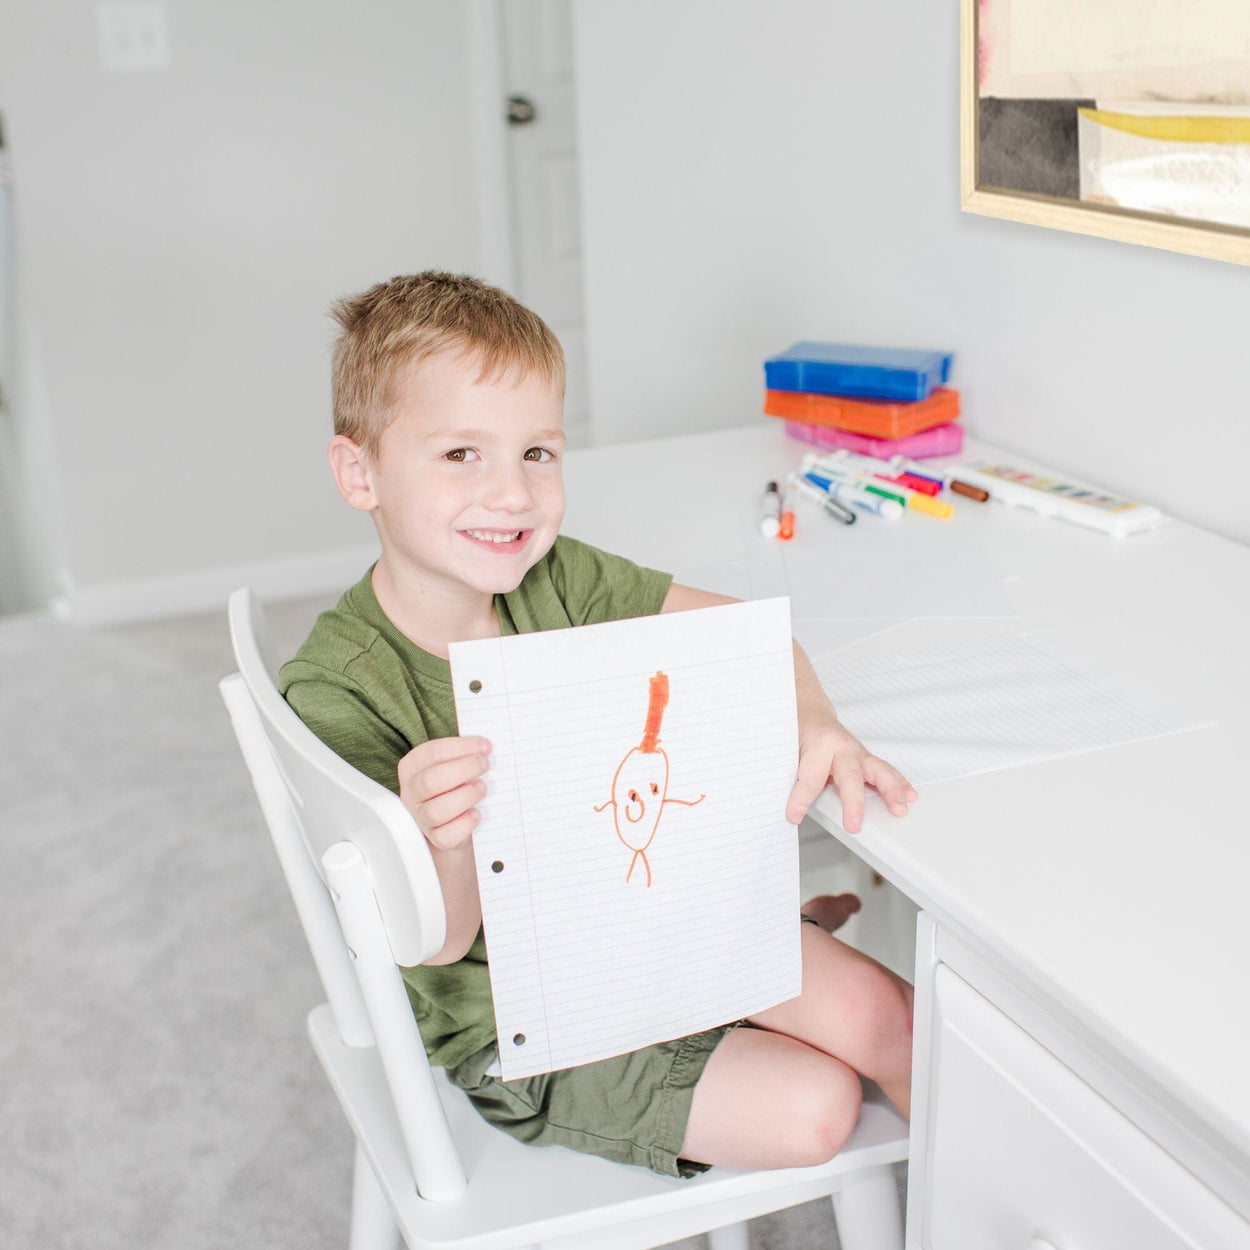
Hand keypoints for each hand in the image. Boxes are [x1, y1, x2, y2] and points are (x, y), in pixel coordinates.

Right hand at [397, 735, 491, 850]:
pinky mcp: (434, 838)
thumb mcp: (452, 765)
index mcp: (412, 767)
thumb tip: (485, 749)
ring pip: (436, 811)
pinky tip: (476, 813)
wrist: (452, 820)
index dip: (461, 747)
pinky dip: (465, 824)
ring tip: (482, 788)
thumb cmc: (454, 784)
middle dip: (463, 770)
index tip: (485, 747)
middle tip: (484, 765)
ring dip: (464, 797)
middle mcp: (412, 792)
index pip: (431, 753)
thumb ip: (463, 755)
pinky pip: (446, 836)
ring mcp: (421, 817)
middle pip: (430, 781)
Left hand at [786, 711, 915, 833]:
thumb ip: (791, 778)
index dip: (800, 799)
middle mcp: (841, 747)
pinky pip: (885, 771)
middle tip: (853, 825)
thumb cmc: (797, 732)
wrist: (809, 712)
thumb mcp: (786, 752)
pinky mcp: (865, 759)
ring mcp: (857, 752)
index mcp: (818, 743)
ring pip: (878, 771)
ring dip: (891, 791)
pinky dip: (899, 784)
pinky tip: (909, 795)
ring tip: (899, 808)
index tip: (793, 815)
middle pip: (850, 776)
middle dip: (853, 803)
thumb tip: (791, 809)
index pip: (811, 777)